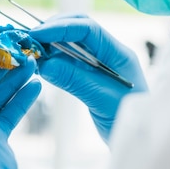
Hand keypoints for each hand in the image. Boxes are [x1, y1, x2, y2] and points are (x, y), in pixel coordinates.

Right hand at [29, 14, 147, 142]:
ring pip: (71, 44)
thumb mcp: (102, 99)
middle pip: (79, 28)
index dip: (60, 28)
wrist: (139, 141)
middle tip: (30, 40)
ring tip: (31, 52)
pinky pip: (69, 61)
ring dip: (51, 44)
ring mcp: (99, 64)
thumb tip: (45, 63)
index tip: (36, 35)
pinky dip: (53, 59)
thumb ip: (75, 79)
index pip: (88, 29)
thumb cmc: (127, 121)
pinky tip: (40, 65)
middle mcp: (108, 53)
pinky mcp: (90, 77)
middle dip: (53, 30)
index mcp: (118, 53)